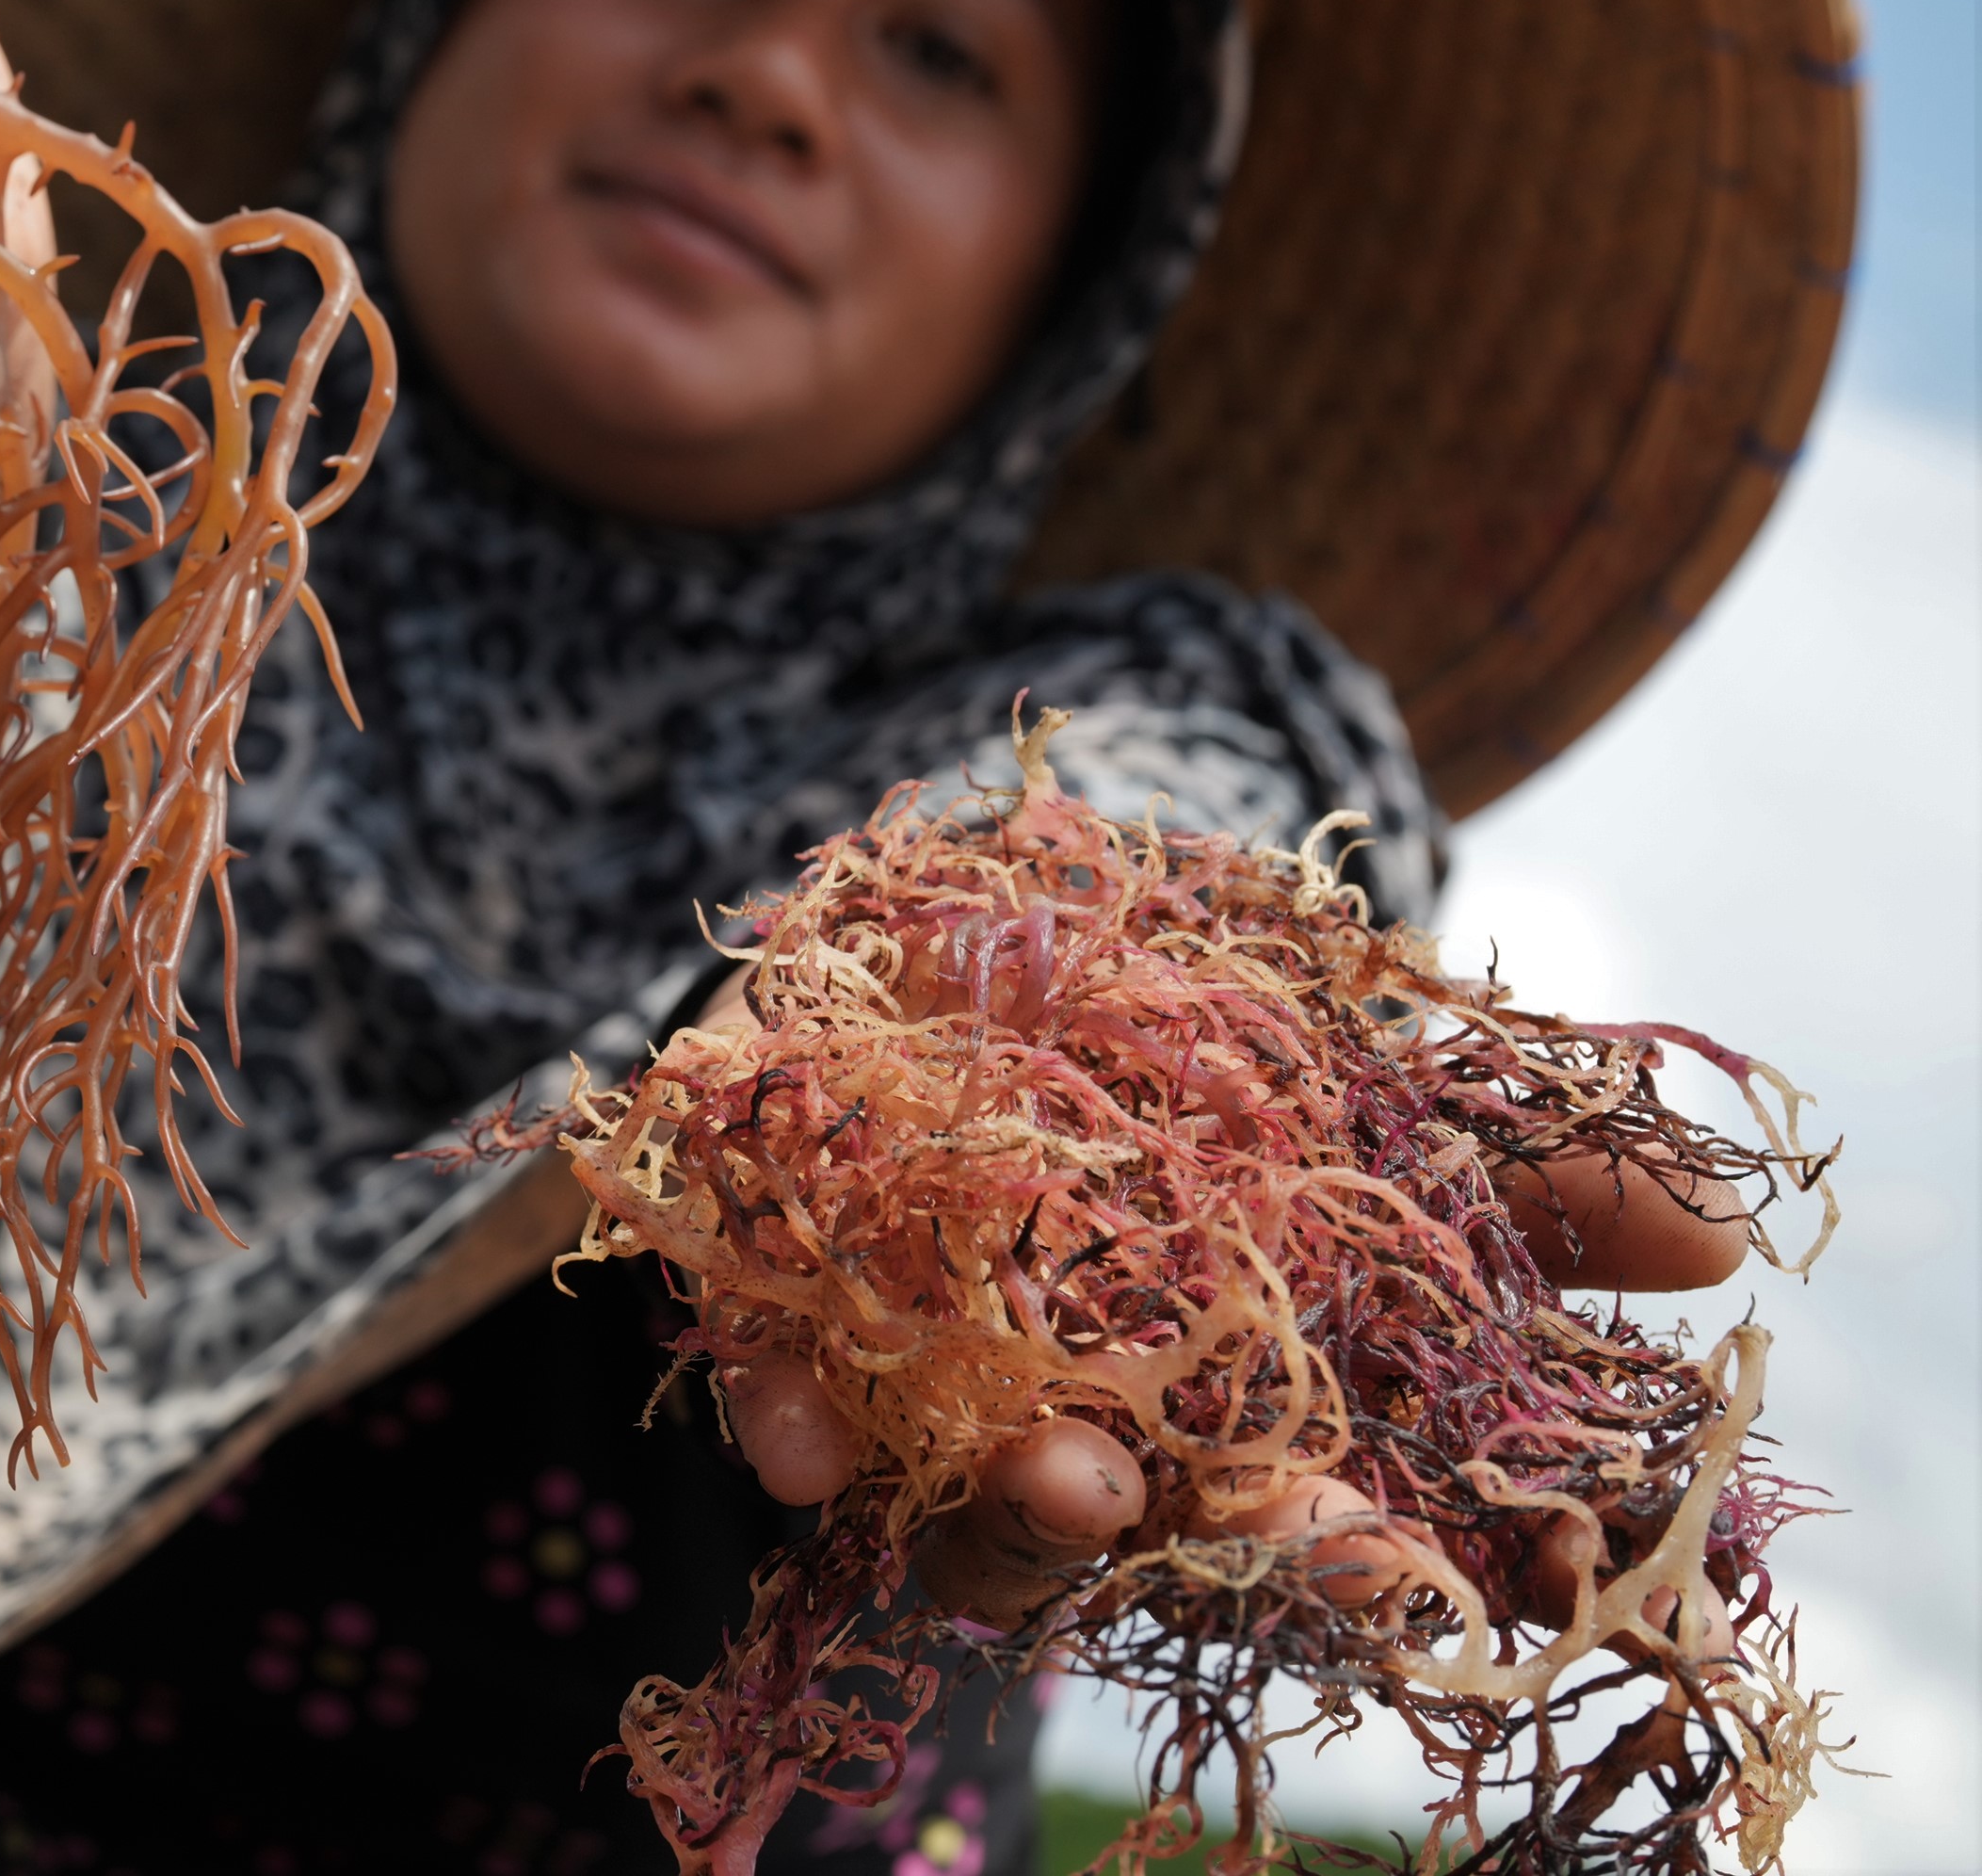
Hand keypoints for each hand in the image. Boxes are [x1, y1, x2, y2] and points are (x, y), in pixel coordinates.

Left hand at [690, 967, 1758, 1635]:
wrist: (961, 920)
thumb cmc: (1196, 1042)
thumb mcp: (1365, 1077)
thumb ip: (1519, 1163)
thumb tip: (1718, 1236)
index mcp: (1229, 1402)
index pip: (1309, 1523)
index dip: (1373, 1559)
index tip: (1436, 1573)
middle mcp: (1079, 1421)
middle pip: (1144, 1531)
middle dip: (1229, 1541)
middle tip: (1293, 1536)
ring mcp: (923, 1384)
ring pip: (960, 1499)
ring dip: (1025, 1503)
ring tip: (1079, 1477)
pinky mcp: (780, 1315)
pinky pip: (775, 1390)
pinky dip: (789, 1414)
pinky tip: (802, 1435)